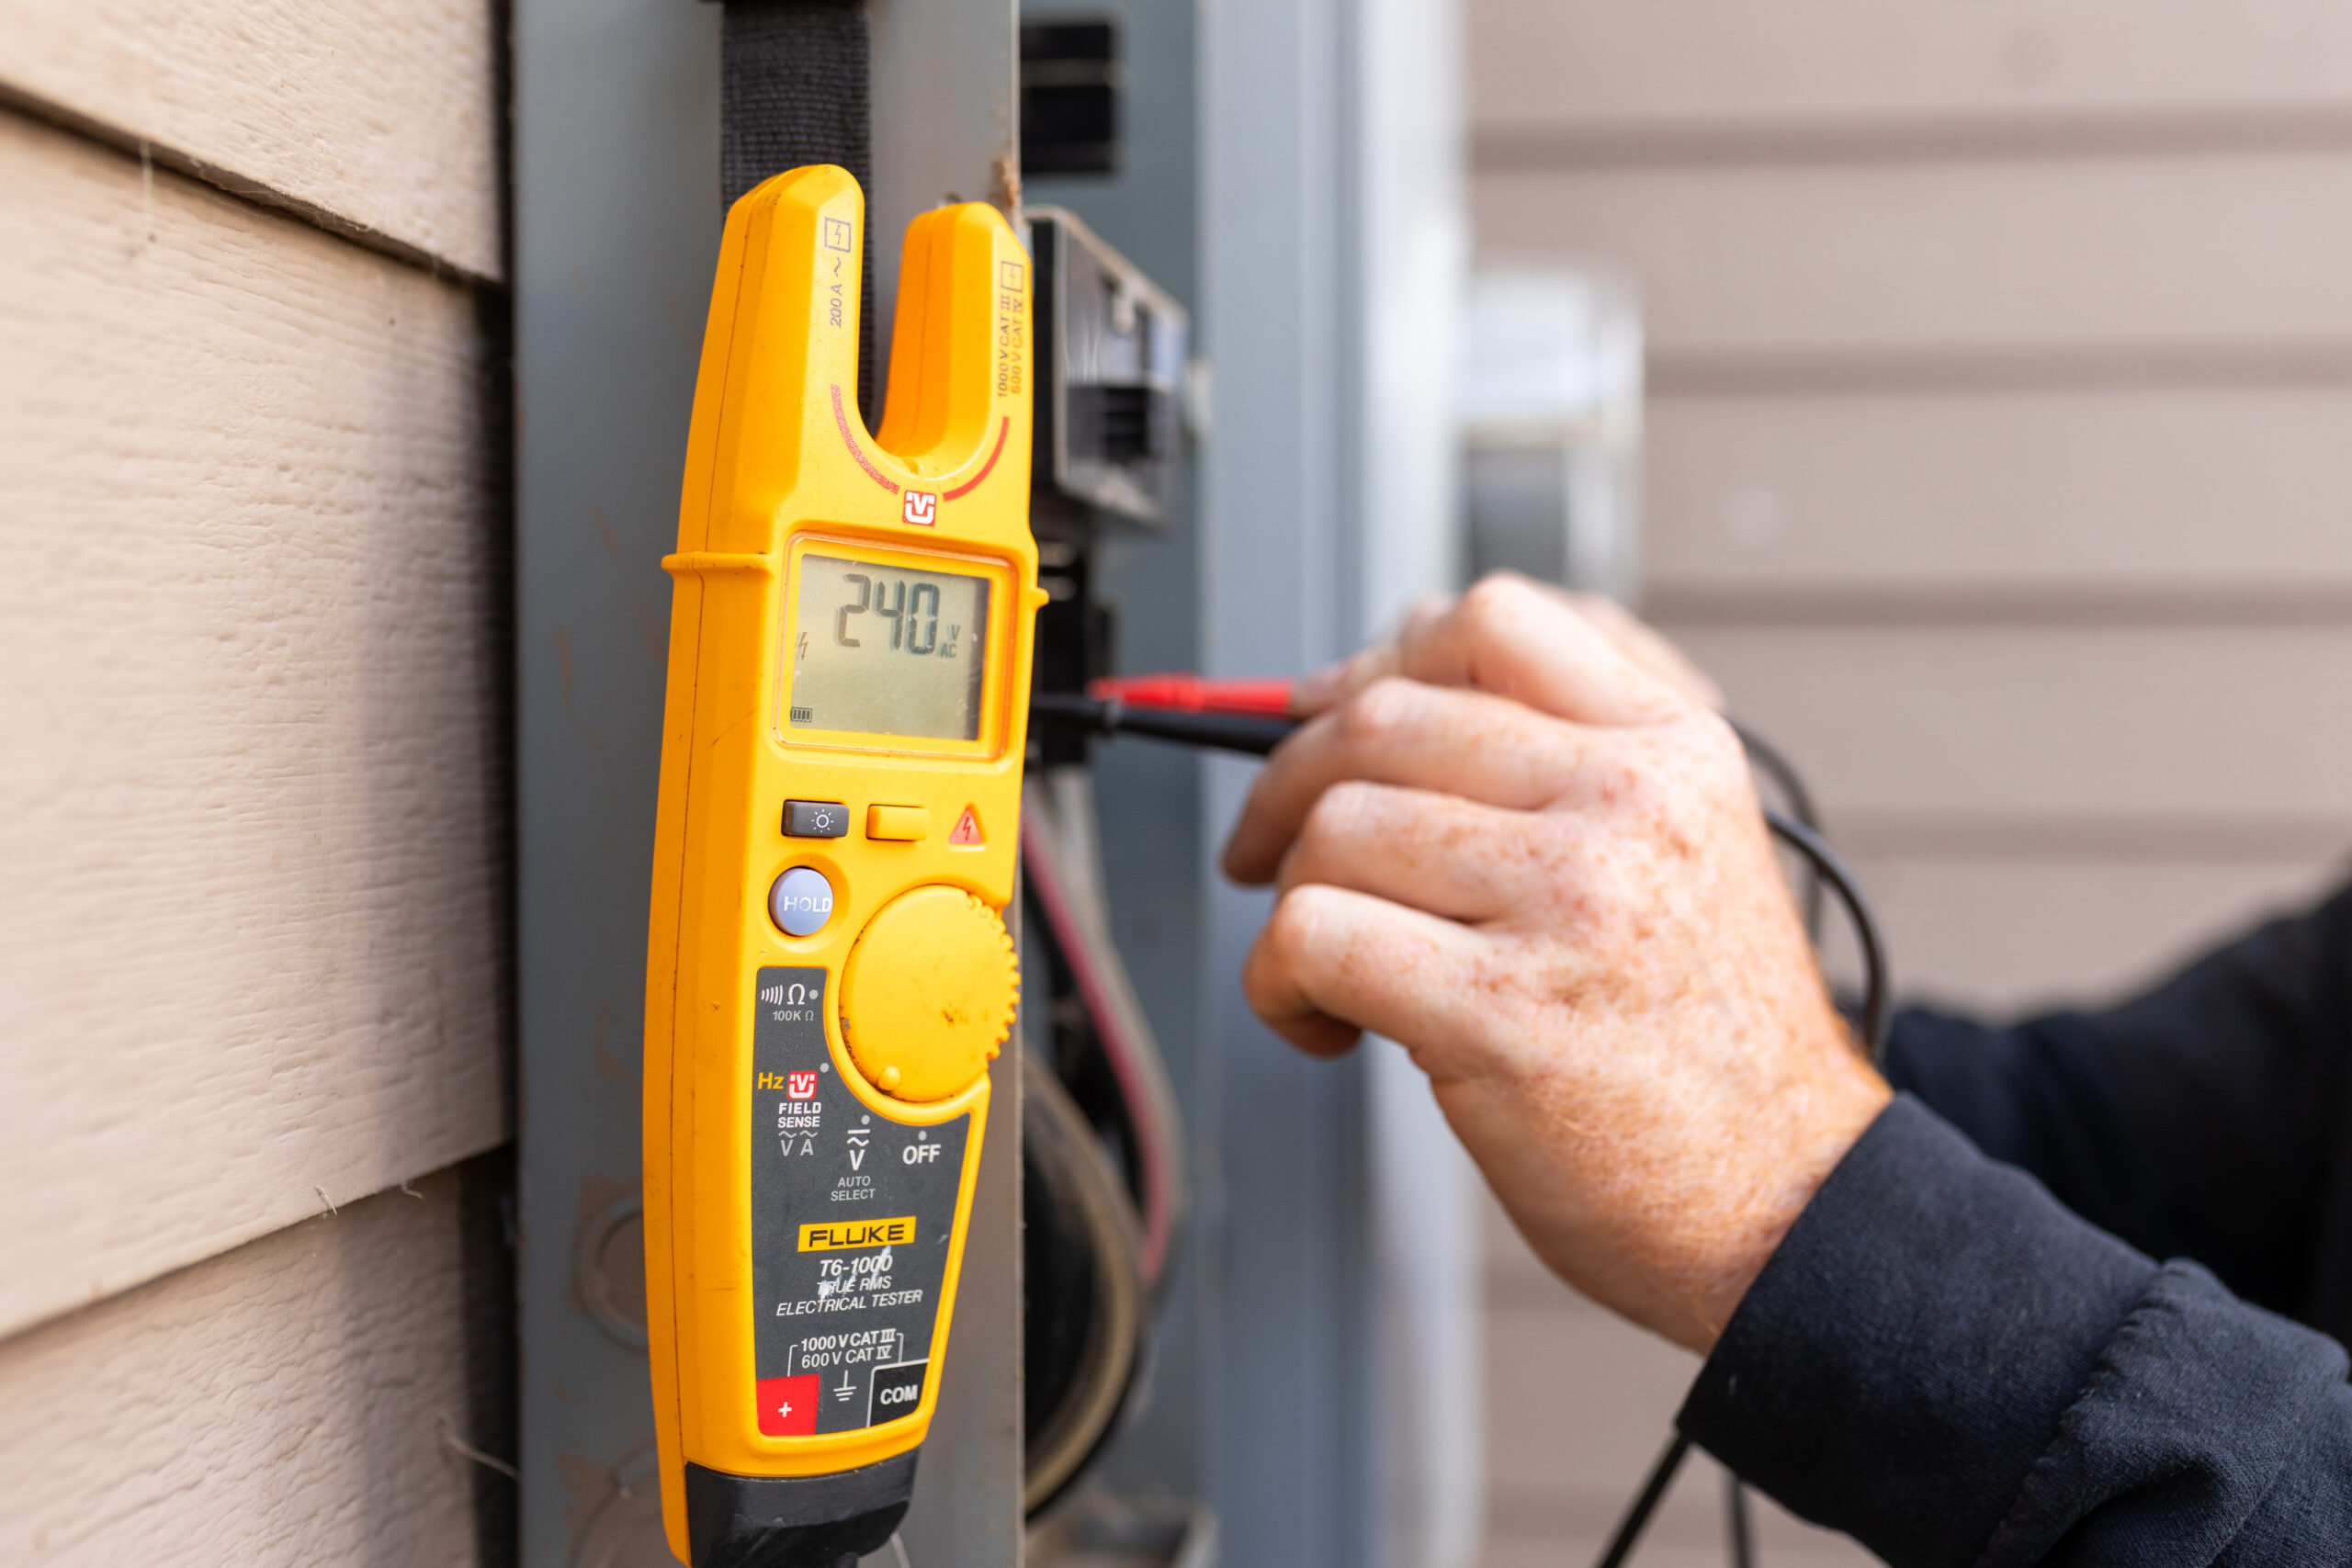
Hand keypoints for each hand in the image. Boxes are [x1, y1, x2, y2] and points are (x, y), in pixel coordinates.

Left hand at [1224, 577, 1888, 1351]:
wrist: (1789, 1204)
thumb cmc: (1708, 1042)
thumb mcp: (1687, 847)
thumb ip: (1567, 747)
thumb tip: (1389, 658)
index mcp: (1671, 749)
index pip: (1490, 621)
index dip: (1377, 658)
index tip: (1325, 717)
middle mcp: (1628, 805)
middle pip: (1384, 719)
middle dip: (1288, 783)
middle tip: (1267, 852)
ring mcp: (1570, 903)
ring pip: (1335, 829)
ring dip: (1292, 900)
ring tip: (1335, 973)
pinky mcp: (1502, 1012)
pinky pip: (1312, 937)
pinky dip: (1277, 984)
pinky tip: (1322, 1024)